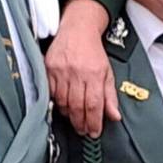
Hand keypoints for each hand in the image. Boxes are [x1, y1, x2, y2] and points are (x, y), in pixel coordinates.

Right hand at [45, 0, 117, 137]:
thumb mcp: (107, 73)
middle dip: (81, 123)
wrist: (77, 29)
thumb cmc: (93, 52)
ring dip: (69, 114)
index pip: (94, 105)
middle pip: (77, 106)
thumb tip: (114, 116)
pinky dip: (56, 102)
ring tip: (74, 119)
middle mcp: (77, 73)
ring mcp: (61, 71)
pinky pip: (51, 93)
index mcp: (95, 74)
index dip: (93, 122)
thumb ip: (110, 96)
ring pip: (62, 101)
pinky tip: (63, 106)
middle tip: (83, 131)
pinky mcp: (48, 68)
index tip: (94, 132)